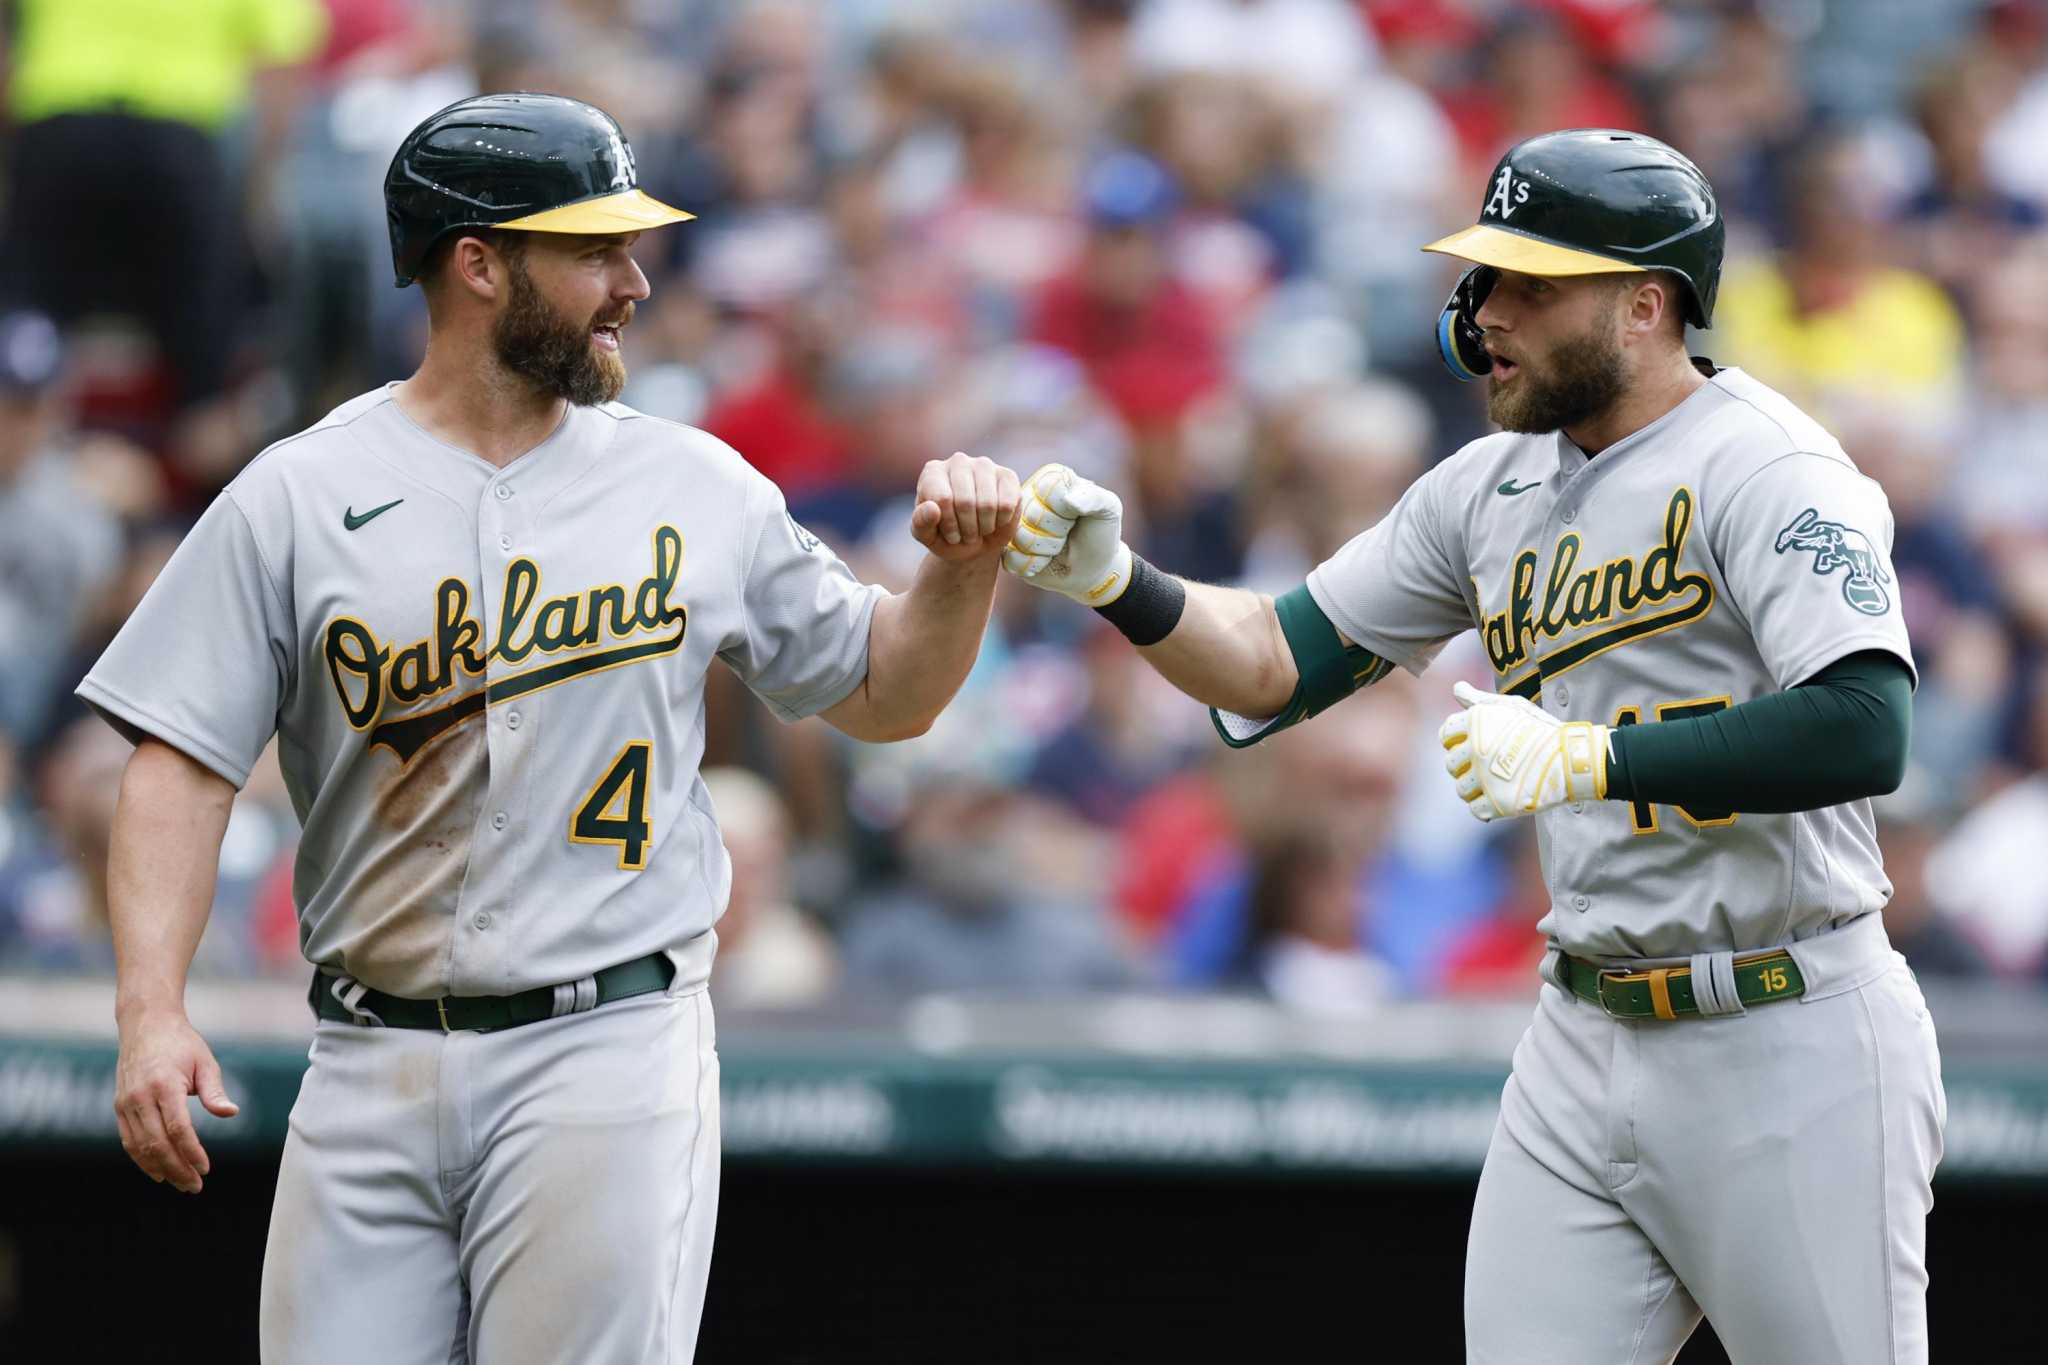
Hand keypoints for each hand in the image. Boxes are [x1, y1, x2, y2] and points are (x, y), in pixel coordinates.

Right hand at [113, 1007, 238, 1192]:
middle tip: (194, 1186)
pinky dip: (142, 1159)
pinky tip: (158, 1171)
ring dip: (159, 1169)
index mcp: (164, 1084)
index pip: (177, 1128)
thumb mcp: (205, 1062)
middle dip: (176, 1168)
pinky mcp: (119, 1106)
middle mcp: (140, 1097)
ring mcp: (125, 1103)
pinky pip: (129, 1140)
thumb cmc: (181, 1043)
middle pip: (156, 1143)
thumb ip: (214, 1091)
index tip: (205, 1169)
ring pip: (139, 1146)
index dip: (191, 1152)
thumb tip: (230, 1114)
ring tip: (181, 1183)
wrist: (146, 1025)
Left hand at [910, 453, 1021, 563]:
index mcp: (933, 472)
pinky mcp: (1008, 475)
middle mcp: (958, 461)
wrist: (975, 543)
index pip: (943, 499)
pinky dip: (1001, 522)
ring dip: (984, 527)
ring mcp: (984, 465)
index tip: (950, 535)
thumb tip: (932, 508)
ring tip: (979, 528)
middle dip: (967, 528)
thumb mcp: (927, 536)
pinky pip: (1008, 505)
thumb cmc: (946, 535)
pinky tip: (995, 520)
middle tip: (966, 535)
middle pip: (966, 502)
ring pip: (988, 504)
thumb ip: (921, 523)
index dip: (949, 525)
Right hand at [1000, 463, 1134, 606]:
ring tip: (1058, 546)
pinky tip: (1045, 560)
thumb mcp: (1108, 510)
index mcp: (1050, 479)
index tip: (1077, 515)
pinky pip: (1013, 558)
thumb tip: (1069, 500)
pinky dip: (1034, 564)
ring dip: (1047, 549)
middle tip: (1067, 533)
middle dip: (1056, 532)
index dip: (1064, 510)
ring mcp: (1015, 523)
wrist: (1093, 568)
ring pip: (1021, 538)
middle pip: (1032, 515)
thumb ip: (1095, 497)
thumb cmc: (1100, 534)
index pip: (1046, 490)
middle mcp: (1028, 496)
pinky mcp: (1008, 548)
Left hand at [1439, 680, 1607, 821]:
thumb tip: (1456, 688)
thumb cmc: (1540, 729)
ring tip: (1497, 782)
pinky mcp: (1497, 802)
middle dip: (1466, 766)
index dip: (1456, 741)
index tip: (1475, 745)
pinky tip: (1502, 797)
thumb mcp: (1511, 707)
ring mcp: (1485, 777)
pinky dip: (1487, 807)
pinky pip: (1476, 810)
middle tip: (1490, 766)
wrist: (1572, 758)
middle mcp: (1475, 749)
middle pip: (1451, 764)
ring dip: (1476, 788)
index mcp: (1475, 723)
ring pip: (1461, 789)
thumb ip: (1479, 700)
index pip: (1446, 735)